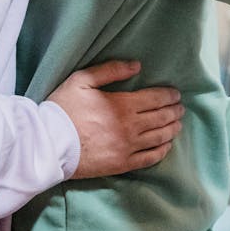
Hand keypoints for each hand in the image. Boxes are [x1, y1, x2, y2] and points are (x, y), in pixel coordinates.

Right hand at [47, 60, 183, 179]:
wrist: (49, 144)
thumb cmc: (63, 109)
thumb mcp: (82, 80)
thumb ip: (111, 70)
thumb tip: (137, 66)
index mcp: (122, 105)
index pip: (156, 98)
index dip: (169, 96)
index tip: (176, 94)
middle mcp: (130, 127)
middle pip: (161, 118)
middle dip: (174, 111)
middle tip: (180, 108)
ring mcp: (127, 148)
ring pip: (159, 138)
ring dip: (172, 129)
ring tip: (177, 124)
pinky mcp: (121, 164)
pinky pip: (149, 159)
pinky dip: (162, 151)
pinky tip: (166, 146)